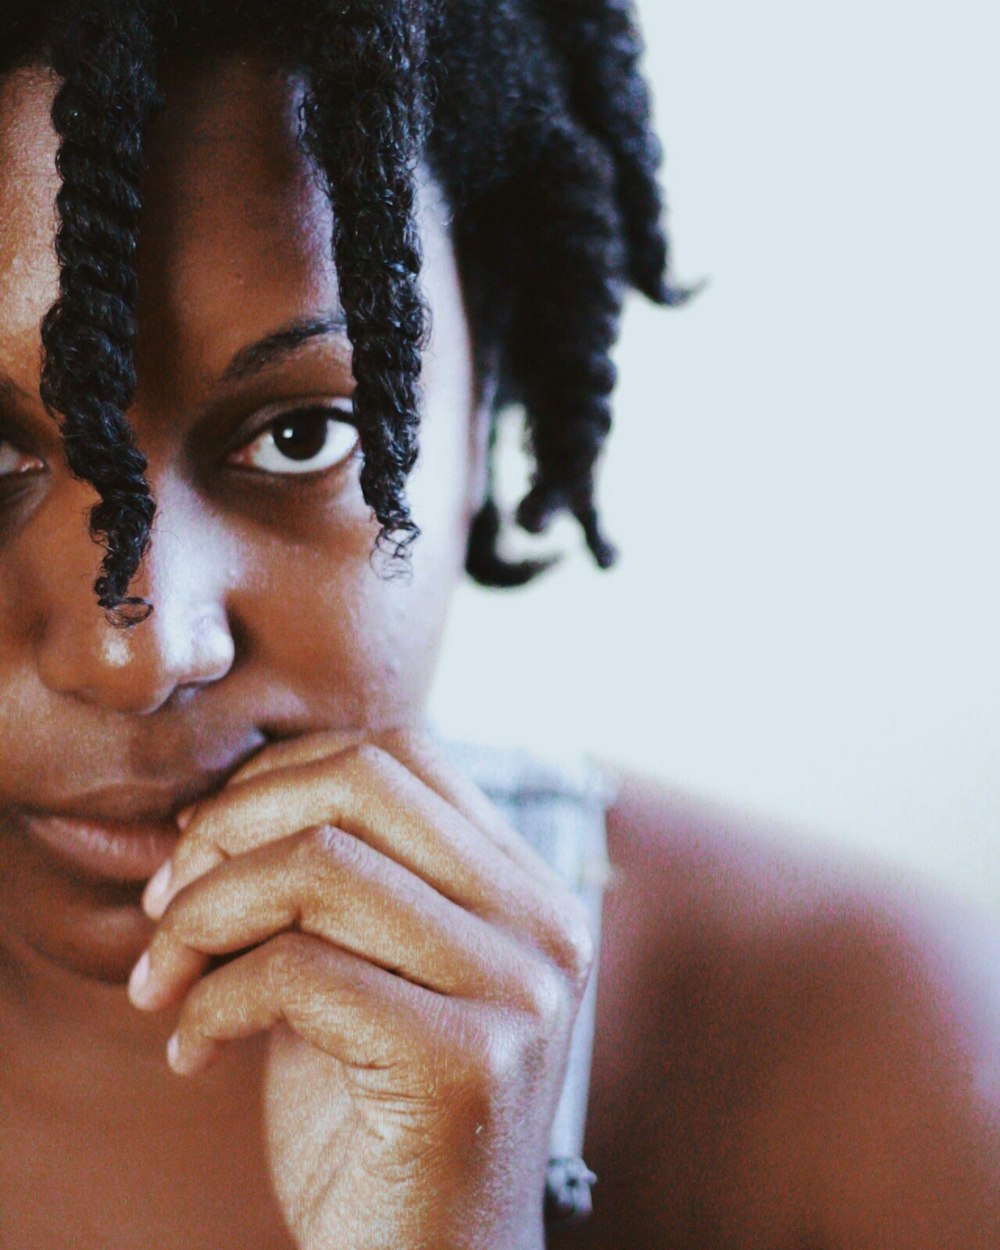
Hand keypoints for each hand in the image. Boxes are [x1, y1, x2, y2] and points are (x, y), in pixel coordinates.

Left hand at [127, 729, 594, 1249]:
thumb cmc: (374, 1121)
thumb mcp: (354, 972)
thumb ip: (320, 886)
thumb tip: (209, 810)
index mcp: (522, 885)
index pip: (398, 753)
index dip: (281, 776)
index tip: (204, 843)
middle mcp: (541, 920)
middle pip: (362, 782)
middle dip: (234, 826)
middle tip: (168, 899)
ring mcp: (519, 987)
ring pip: (323, 867)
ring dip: (205, 915)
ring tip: (165, 980)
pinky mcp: (469, 1060)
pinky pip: (301, 972)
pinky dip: (215, 1001)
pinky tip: (193, 1052)